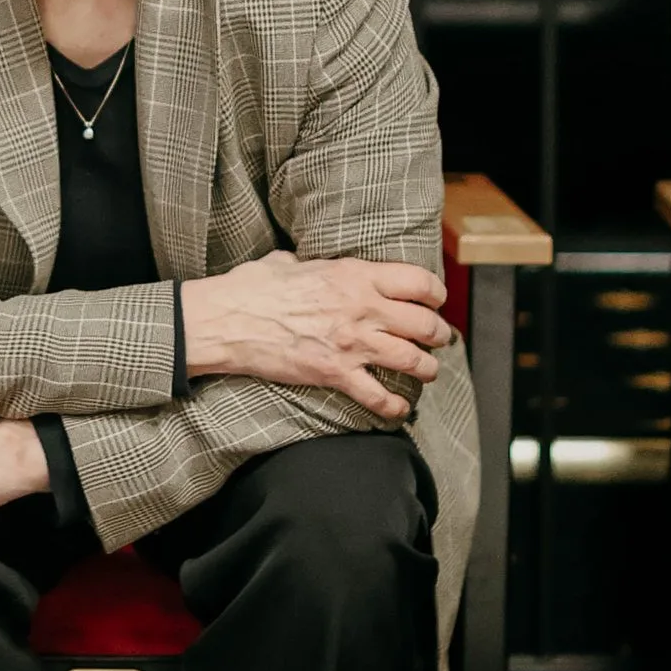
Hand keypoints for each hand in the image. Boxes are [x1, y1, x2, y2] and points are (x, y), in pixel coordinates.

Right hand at [181, 249, 452, 419]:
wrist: (228, 321)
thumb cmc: (253, 288)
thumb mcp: (289, 262)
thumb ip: (309, 265)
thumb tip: (303, 264)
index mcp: (354, 276)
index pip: (417, 283)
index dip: (435, 294)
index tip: (436, 301)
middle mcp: (362, 309)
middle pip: (424, 324)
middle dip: (439, 334)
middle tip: (441, 339)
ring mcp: (352, 344)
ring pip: (412, 360)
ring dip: (427, 369)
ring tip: (429, 372)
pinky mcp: (336, 374)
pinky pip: (378, 395)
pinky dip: (394, 406)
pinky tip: (400, 408)